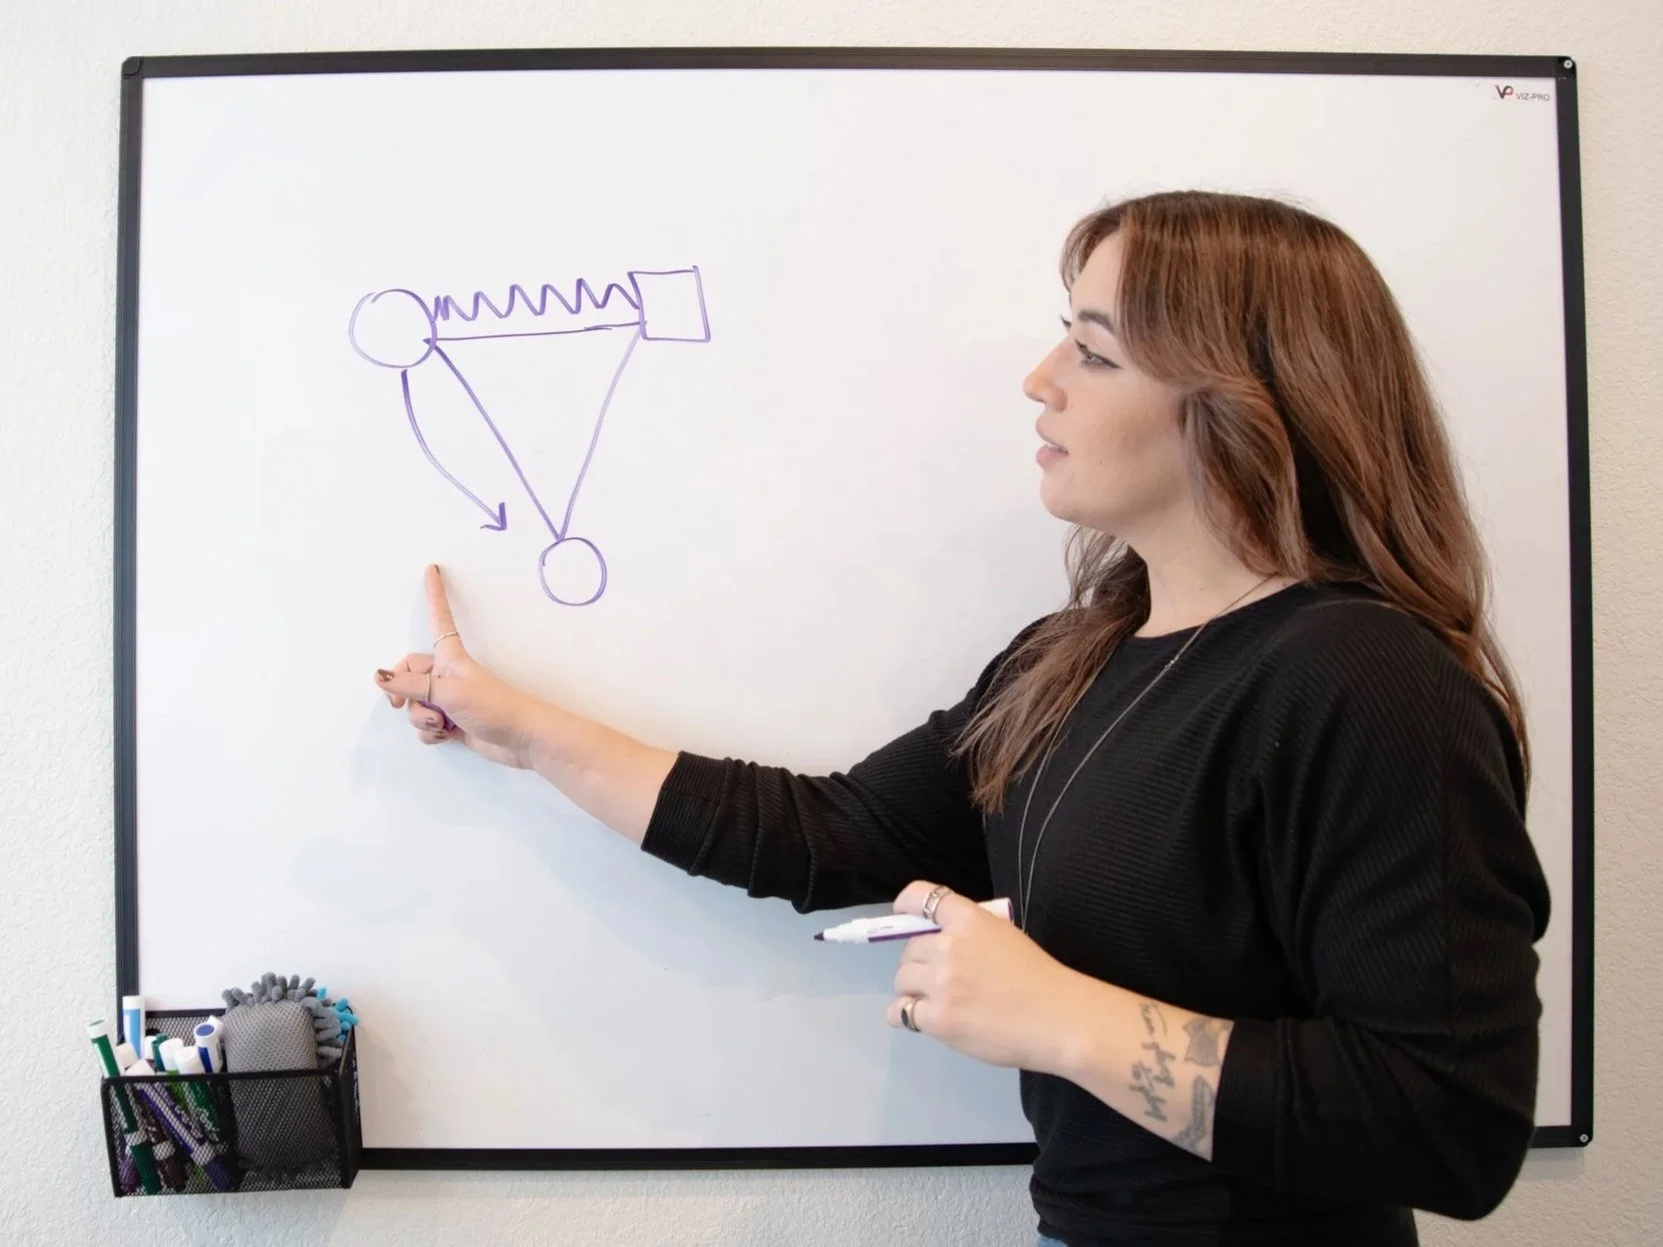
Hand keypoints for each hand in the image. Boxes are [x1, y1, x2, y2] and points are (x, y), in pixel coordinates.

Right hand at [374, 565, 542, 769]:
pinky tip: (446, 735)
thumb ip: (411, 685)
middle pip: (409, 675)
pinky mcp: (451, 722)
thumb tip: (379, 677)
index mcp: (450, 657)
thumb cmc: (492, 706)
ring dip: (421, 718)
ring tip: (442, 723)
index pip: (438, 618)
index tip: (433, 569)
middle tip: (401, 704)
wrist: (521, 738)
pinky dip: (429, 733)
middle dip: (404, 694)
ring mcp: (448, 699)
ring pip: (415, 705)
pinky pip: (425, 726)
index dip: (435, 595)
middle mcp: (447, 675)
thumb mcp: (447, 692)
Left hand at [885, 881, 1090, 1072]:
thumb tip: (942, 946)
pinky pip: (901, 1013)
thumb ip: (972, 937)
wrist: (1060, 1020)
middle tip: (940, 980)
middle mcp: (949, 946)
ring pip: (902, 980)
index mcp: (970, 921)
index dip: (908, 904)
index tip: (902, 912)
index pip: (924, 899)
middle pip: (909, 949)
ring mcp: (941, 983)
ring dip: (913, 989)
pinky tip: (923, 1020)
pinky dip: (906, 1016)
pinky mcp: (938, 1018)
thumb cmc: (1041, 980)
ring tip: (935, 1002)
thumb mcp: (1007, 937)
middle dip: (919, 963)